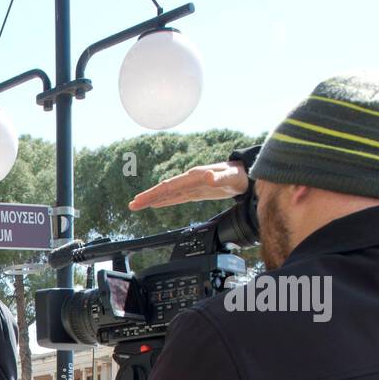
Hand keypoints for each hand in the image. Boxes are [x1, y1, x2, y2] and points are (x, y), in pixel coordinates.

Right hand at [128, 161, 248, 211]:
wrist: (246, 174)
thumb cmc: (239, 174)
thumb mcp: (231, 176)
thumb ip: (219, 178)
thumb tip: (207, 177)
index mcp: (193, 176)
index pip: (169, 186)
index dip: (154, 193)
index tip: (141, 199)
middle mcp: (190, 180)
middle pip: (164, 190)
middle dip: (147, 197)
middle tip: (132, 205)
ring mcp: (191, 186)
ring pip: (168, 194)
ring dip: (153, 200)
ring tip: (138, 205)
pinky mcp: (196, 192)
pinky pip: (176, 197)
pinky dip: (165, 201)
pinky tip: (157, 204)